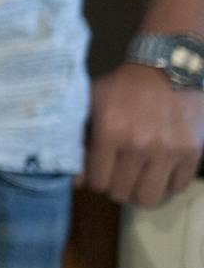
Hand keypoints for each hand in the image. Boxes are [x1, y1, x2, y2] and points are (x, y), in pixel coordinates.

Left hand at [83, 64, 203, 205]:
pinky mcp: (192, 153)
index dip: (94, 180)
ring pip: (149, 198)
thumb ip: (78, 138)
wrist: (168, 70)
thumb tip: (75, 179)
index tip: (97, 172)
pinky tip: (159, 169)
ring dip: (139, 191)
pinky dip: (167, 183)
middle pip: (121, 193)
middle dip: (114, 187)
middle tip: (116, 175)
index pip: (97, 181)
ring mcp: (168, 151)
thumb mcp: (91, 103)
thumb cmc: (122, 88)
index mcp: (110, 131)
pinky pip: (177, 188)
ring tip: (137, 178)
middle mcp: (140, 144)